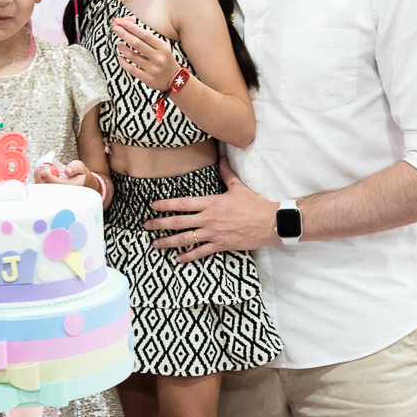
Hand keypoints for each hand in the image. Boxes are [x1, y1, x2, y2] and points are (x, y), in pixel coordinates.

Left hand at [35, 159, 88, 187]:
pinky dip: (39, 181)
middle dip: (42, 178)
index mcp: (73, 186)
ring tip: (38, 170)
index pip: (60, 184)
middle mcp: (65, 192)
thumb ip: (74, 167)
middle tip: (39, 169)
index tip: (44, 172)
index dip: (50, 178)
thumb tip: (67, 171)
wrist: (79, 179)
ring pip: (46, 189)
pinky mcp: (52, 191)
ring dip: (40, 179)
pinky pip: (44, 189)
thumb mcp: (79, 167)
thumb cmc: (78, 172)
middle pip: (51, 188)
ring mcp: (58, 193)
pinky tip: (38, 173)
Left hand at [112, 19, 180, 92]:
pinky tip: (120, 57)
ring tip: (119, 43)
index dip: (133, 28)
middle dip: (124, 35)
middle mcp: (158, 58)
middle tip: (116, 29)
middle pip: (137, 44)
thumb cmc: (165, 61)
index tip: (123, 22)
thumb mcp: (163, 48)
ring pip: (132, 56)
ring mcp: (152, 69)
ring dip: (122, 48)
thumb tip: (131, 29)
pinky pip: (130, 68)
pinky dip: (123, 62)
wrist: (174, 80)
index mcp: (163, 48)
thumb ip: (149, 39)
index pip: (145, 35)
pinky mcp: (147, 78)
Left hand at [143, 157, 280, 261]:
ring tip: (155, 244)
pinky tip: (178, 258)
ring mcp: (214, 234)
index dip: (166, 205)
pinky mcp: (221, 245)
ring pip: (186, 239)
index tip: (153, 206)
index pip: (183, 204)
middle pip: (179, 222)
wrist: (270, 222)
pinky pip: (201, 252)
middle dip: (161, 224)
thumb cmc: (255, 204)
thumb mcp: (238, 187)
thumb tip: (222, 157)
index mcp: (211, 203)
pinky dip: (188, 256)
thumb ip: (226, 173)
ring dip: (169, 242)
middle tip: (147, 225)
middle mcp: (209, 219)